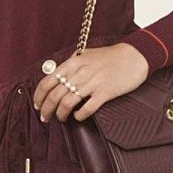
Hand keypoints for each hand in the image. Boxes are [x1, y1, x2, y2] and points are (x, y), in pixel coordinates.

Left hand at [32, 42, 149, 122]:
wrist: (134, 55)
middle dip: (46, 110)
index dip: (39, 97)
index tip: (38, 105)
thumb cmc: (111, 56)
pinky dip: (79, 116)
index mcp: (73, 63)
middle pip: (54, 95)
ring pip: (67, 103)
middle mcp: (79, 73)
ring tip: (61, 118)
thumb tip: (56, 73)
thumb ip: (71, 63)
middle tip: (45, 118)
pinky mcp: (105, 92)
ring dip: (60, 115)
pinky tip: (78, 117)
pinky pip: (87, 108)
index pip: (47, 82)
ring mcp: (92, 83)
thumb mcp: (86, 54)